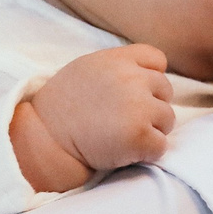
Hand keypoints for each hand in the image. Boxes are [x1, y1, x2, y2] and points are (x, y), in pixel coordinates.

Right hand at [16, 45, 173, 190]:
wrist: (44, 139)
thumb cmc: (63, 107)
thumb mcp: (87, 70)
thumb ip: (119, 68)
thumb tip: (152, 74)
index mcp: (118, 60)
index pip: (157, 60)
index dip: (149, 79)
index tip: (130, 95)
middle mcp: (132, 78)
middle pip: (165, 91)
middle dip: (150, 107)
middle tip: (120, 120)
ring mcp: (138, 106)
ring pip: (167, 119)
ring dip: (150, 131)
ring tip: (119, 135)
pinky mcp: (140, 135)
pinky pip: (161, 147)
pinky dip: (147, 153)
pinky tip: (122, 151)